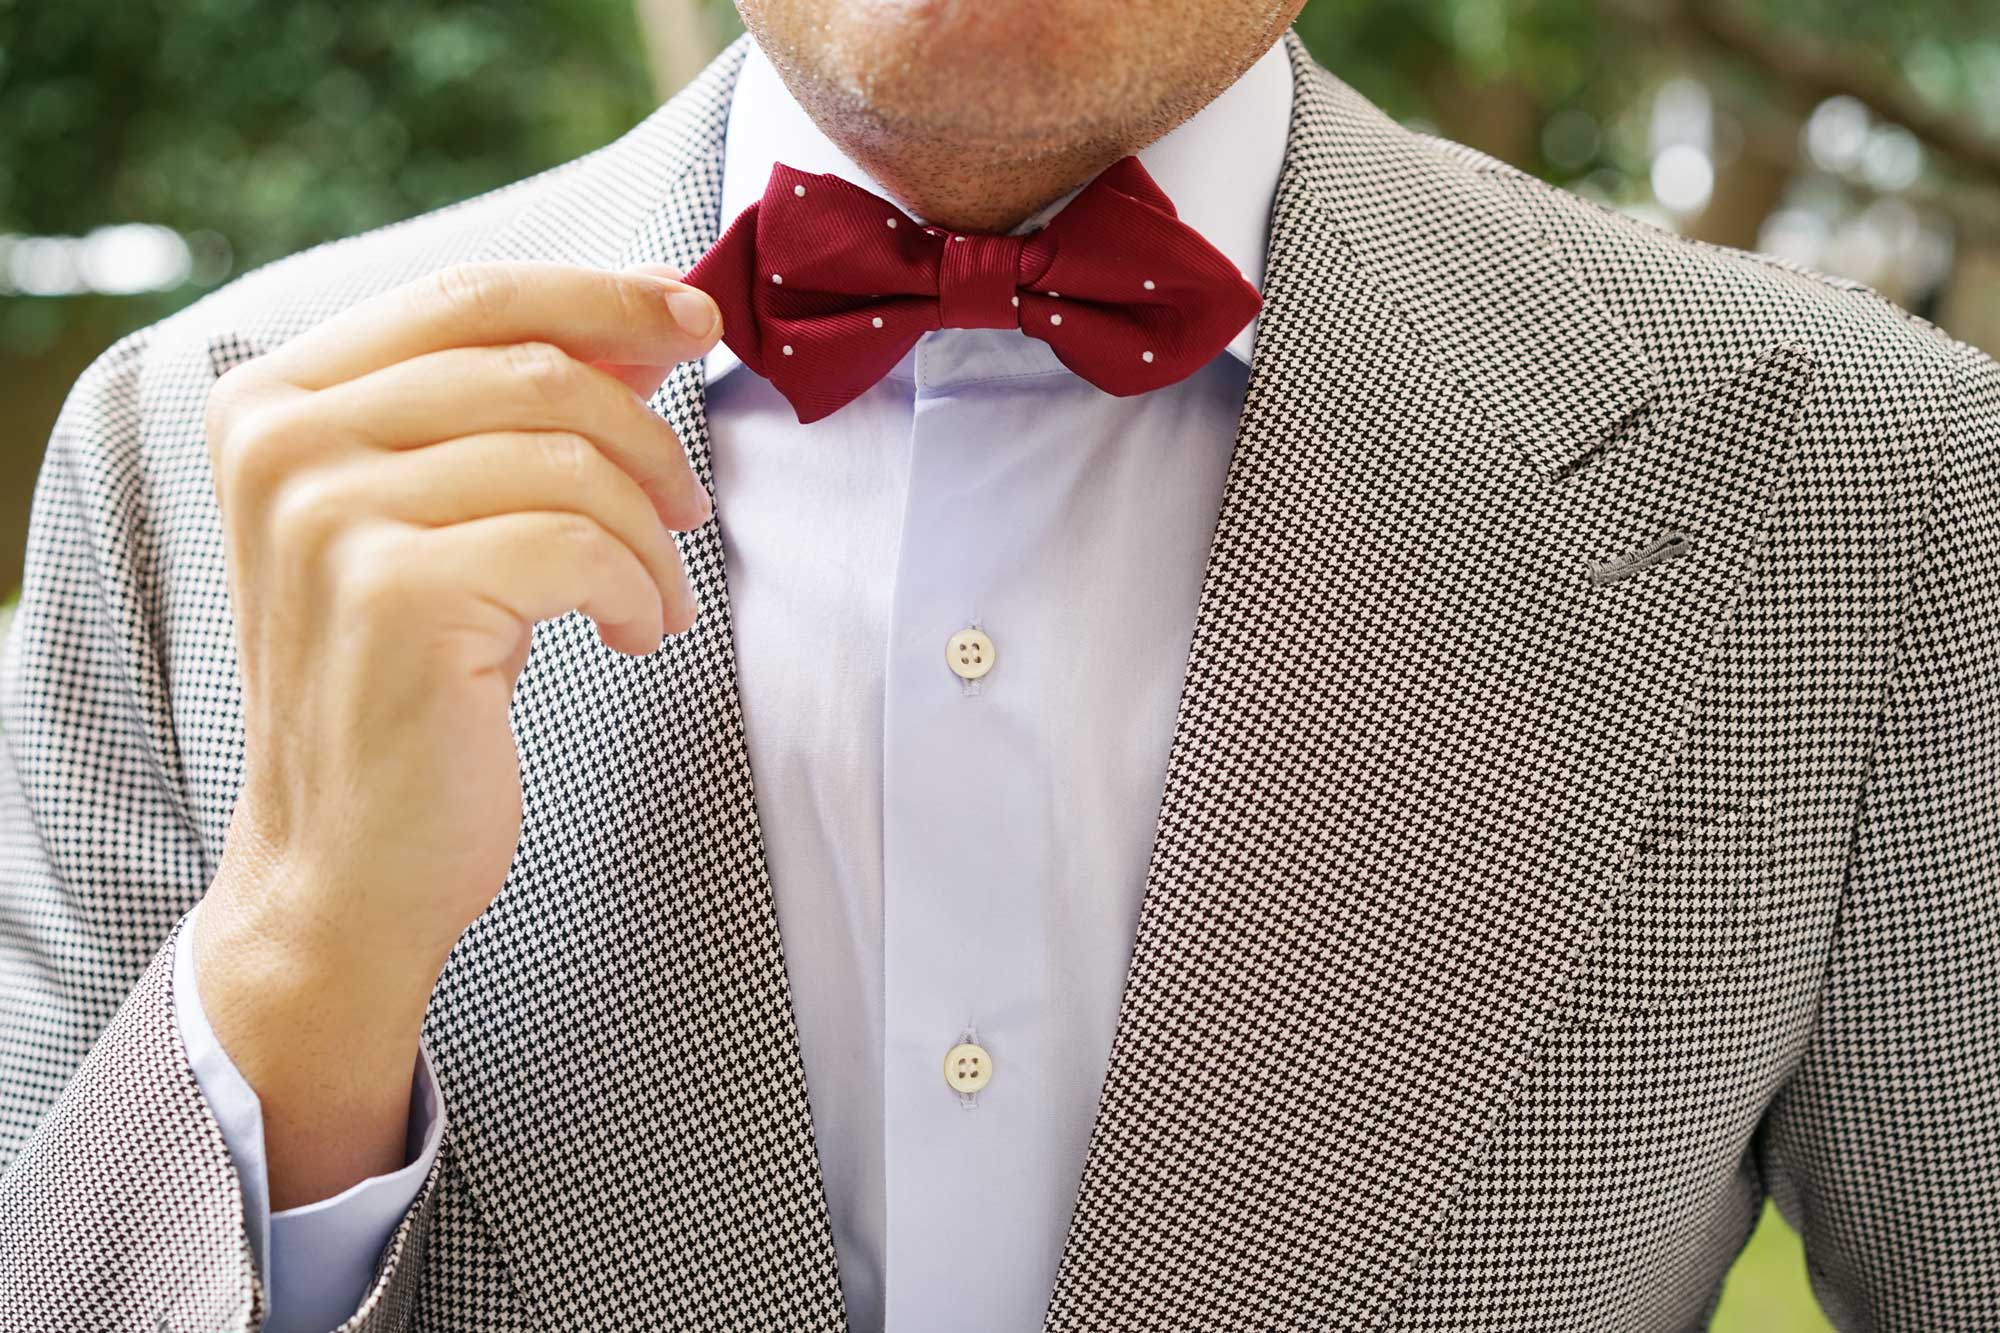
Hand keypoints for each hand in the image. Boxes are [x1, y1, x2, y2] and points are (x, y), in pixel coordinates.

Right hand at [190, 260, 721, 1205]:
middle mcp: (281, 438)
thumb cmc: (408, 683)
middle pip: (536, 366)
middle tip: (688, 509)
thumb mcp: (444, 518)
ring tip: (654, 594)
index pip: (471, 294)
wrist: (347, 861)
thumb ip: (512, 410)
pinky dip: (638, 591)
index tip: (695, 321)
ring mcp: (326, 513)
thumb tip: (646, 318)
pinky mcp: (393, 592)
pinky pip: (580, 544)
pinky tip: (632, 636)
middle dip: (648, 436)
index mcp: (275, 396)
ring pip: (571, 458)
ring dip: (650, 532)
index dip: (603, 295)